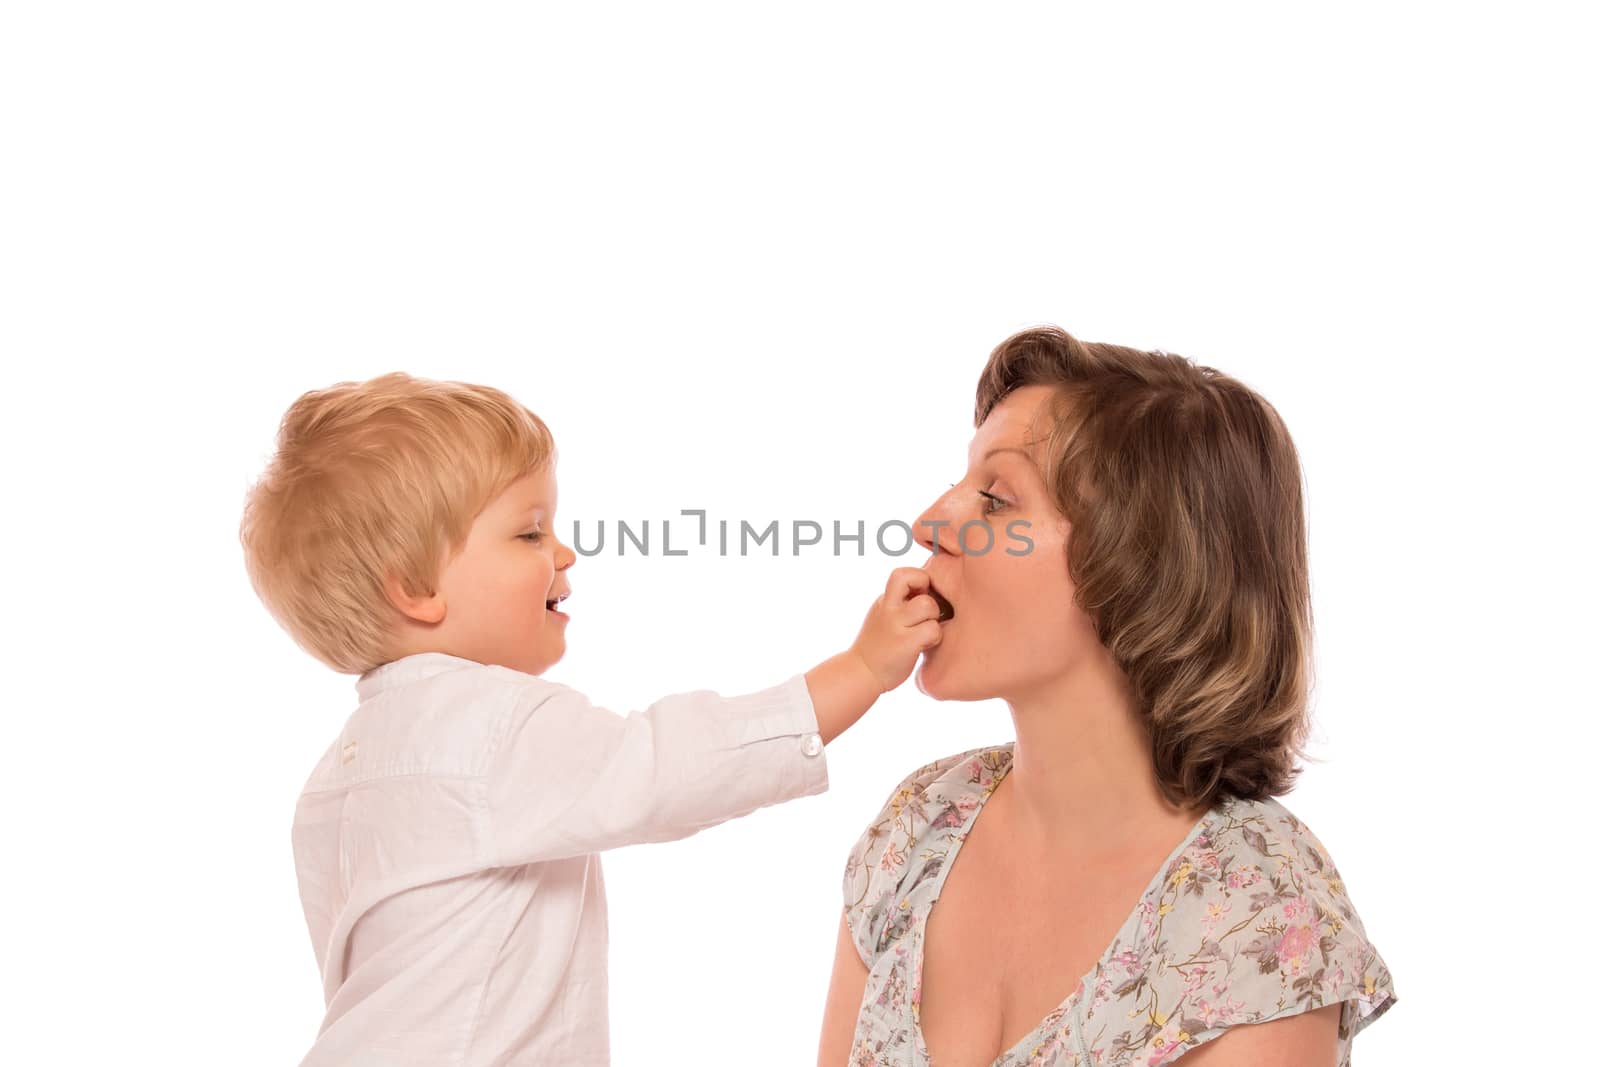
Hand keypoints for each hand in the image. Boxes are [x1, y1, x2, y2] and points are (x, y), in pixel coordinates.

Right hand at [848, 567, 944, 692]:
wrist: (861, 673)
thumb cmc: (879, 646)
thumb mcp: (884, 615)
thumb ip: (901, 601)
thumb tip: (930, 589)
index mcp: (885, 600)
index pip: (903, 573)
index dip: (919, 579)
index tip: (921, 598)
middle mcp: (888, 608)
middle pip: (917, 579)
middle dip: (930, 595)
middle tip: (926, 615)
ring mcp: (896, 625)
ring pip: (928, 605)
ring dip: (934, 618)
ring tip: (926, 631)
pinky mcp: (905, 643)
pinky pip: (933, 630)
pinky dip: (935, 637)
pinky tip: (925, 645)